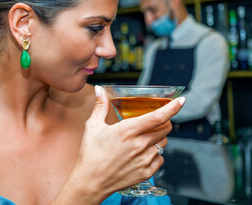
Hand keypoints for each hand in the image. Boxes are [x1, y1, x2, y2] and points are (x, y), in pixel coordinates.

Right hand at [68, 86, 184, 202]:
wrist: (91, 182)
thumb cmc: (91, 154)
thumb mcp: (93, 126)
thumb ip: (100, 106)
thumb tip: (100, 90)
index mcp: (128, 130)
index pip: (157, 116)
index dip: (172, 107)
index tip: (181, 101)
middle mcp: (139, 145)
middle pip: (165, 128)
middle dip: (164, 122)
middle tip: (153, 122)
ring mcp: (144, 160)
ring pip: (163, 143)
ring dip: (158, 138)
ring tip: (143, 139)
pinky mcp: (146, 173)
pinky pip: (160, 158)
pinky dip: (155, 154)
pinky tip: (142, 154)